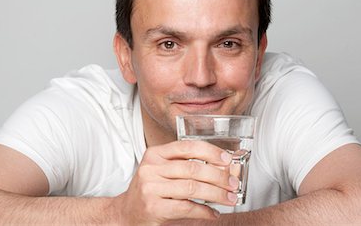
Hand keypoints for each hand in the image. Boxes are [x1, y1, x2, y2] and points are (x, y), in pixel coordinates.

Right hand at [113, 140, 238, 224]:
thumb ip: (185, 166)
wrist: (126, 213)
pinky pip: (186, 207)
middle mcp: (151, 168)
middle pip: (193, 168)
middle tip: (234, 184)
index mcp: (155, 154)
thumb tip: (222, 167)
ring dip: (217, 195)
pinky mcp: (153, 207)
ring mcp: (150, 187)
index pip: (187, 146)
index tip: (227, 159)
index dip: (210, 152)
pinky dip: (204, 211)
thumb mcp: (162, 172)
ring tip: (230, 199)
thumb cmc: (151, 191)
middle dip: (219, 176)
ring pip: (192, 188)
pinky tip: (213, 214)